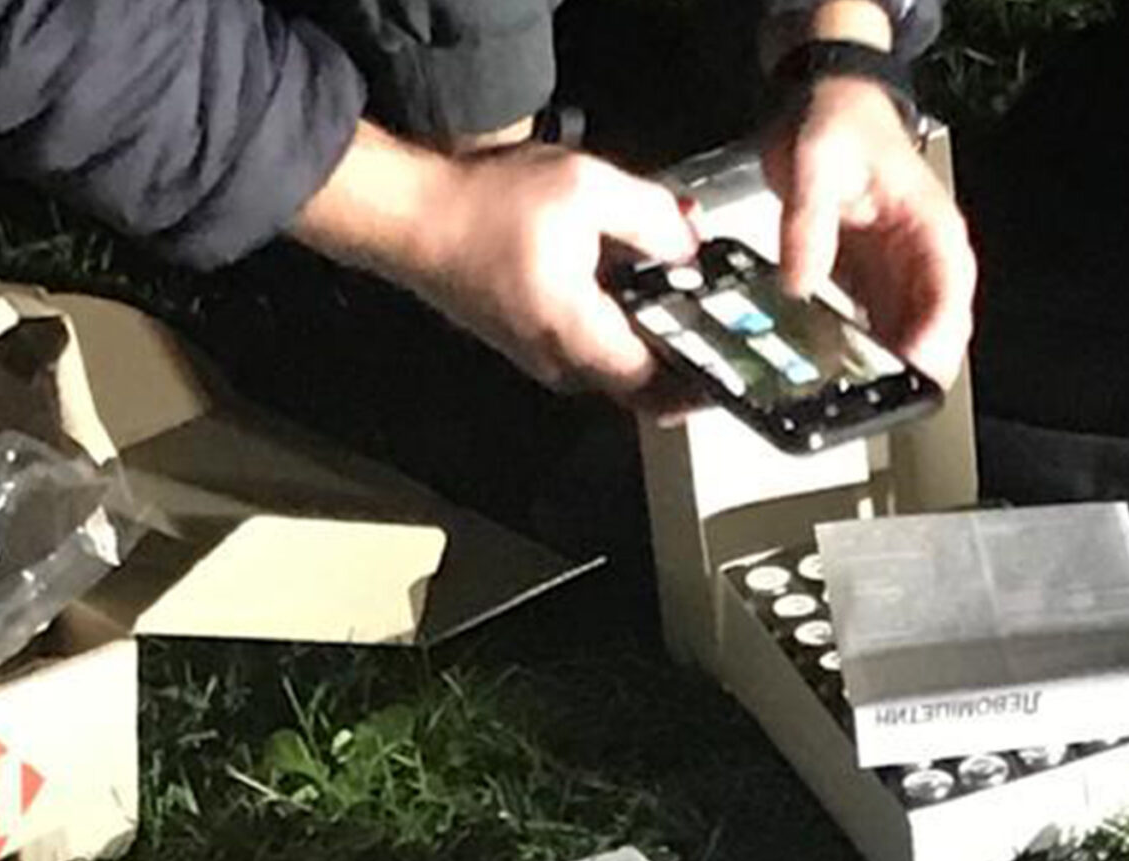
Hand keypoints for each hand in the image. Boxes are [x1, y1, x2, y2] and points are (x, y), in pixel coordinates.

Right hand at [413, 142, 699, 403]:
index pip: (657, 386)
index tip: (732, 369)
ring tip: (676, 289)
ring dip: (649, 335)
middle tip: (712, 322)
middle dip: (681, 354)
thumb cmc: (489, 206)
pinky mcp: (529, 342)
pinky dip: (617, 324)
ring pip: (615, 364)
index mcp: (580, 336)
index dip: (700, 382)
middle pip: (641, 382)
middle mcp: (562, 364)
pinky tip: (629, 281)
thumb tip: (690, 247)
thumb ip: (653, 219)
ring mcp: (542, 358)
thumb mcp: (587, 189)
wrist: (412, 219)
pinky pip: (589, 346)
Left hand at [764, 78, 975, 387]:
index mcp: (929, 225)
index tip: (913, 366)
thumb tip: (798, 286)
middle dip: (913, 371)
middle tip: (877, 406)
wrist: (825, 110)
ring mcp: (898, 280)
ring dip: (884, 373)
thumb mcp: (816, 161)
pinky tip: (830, 377)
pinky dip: (857, 359)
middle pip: (935, 331)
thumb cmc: (838, 123)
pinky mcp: (870, 290)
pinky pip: (872, 337)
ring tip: (850, 401)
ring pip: (905, 344)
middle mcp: (922, 260)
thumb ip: (808, 223)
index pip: (949, 290)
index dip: (936, 334)